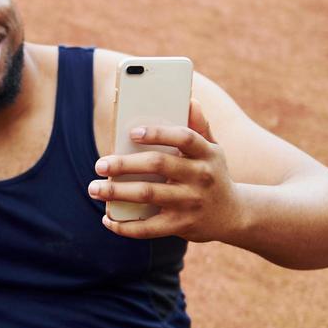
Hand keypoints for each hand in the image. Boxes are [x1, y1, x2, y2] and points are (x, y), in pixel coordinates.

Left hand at [88, 98, 243, 241]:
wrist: (234, 215)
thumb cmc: (213, 174)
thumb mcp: (213, 149)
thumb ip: (199, 126)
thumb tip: (189, 99)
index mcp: (206, 153)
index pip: (184, 138)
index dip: (158, 134)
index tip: (132, 133)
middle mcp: (200, 177)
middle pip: (158, 165)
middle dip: (124, 164)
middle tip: (99, 164)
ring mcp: (191, 202)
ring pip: (148, 194)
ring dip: (116, 192)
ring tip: (94, 188)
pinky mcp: (181, 225)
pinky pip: (148, 228)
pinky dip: (125, 226)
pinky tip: (108, 219)